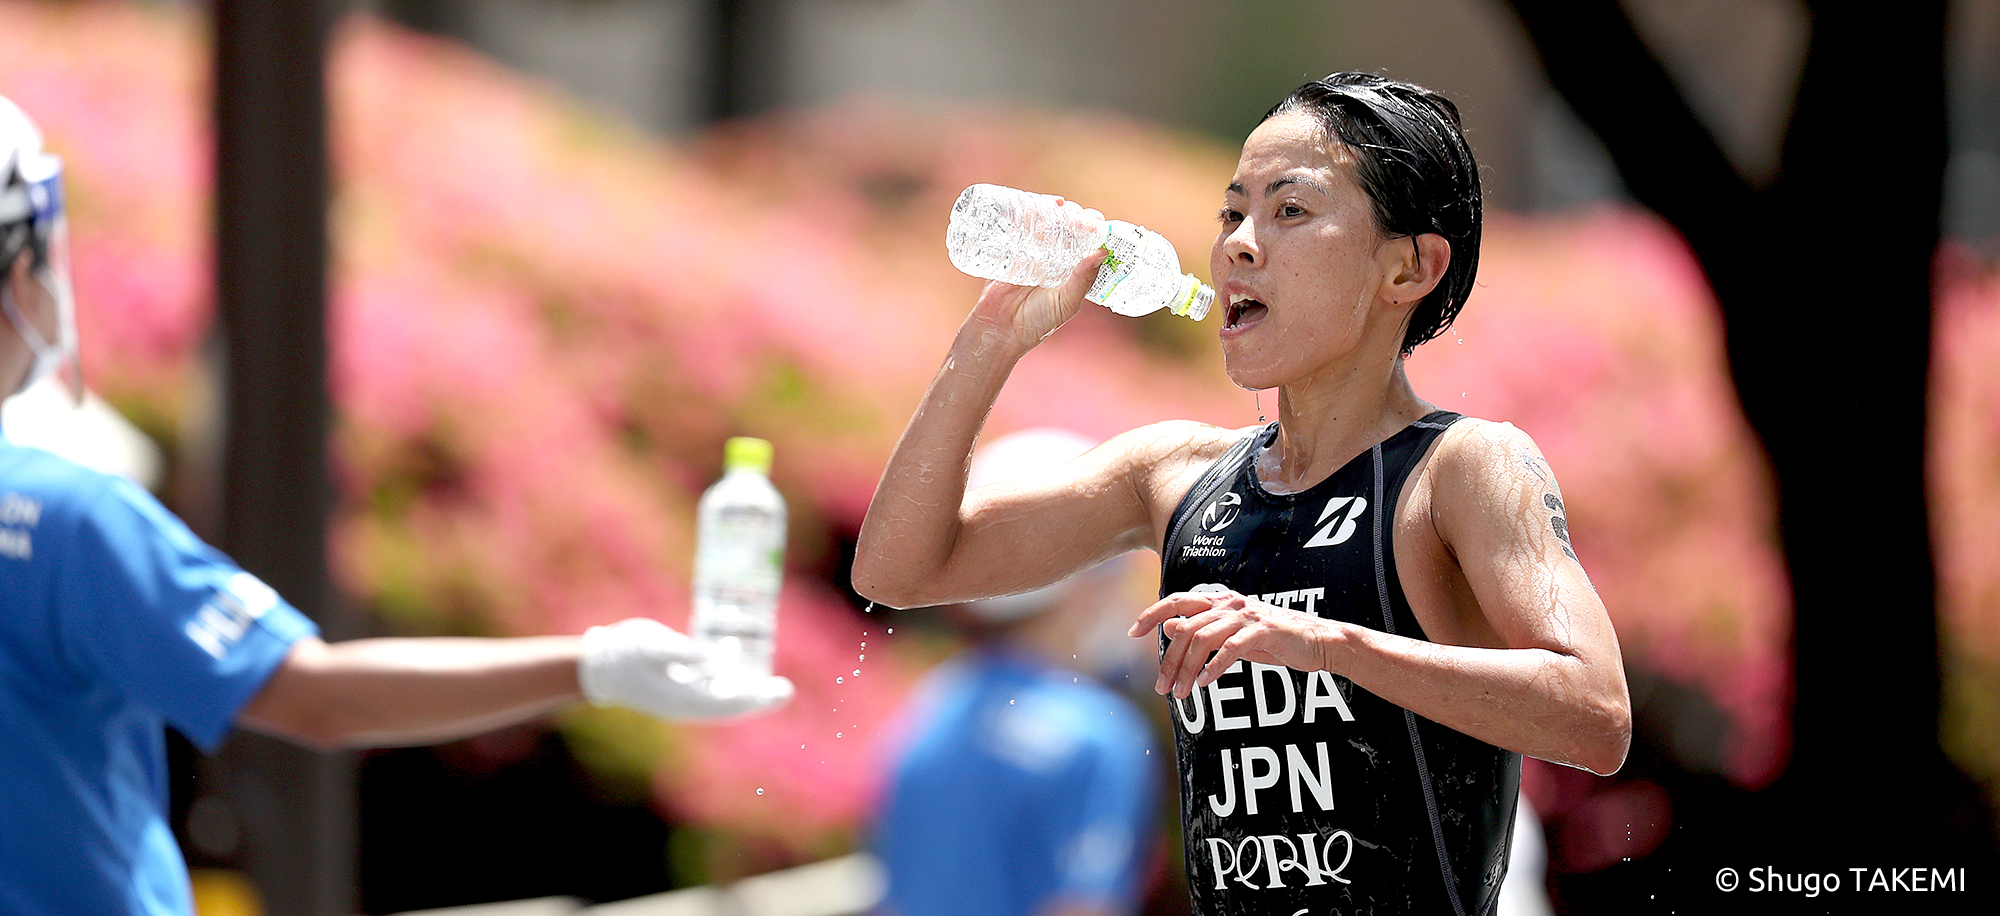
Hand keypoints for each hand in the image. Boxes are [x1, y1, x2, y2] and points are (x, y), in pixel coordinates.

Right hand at [579, 618, 793, 720]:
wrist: (597, 665)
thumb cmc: (623, 652)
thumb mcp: (654, 646)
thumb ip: (686, 652)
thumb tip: (716, 657)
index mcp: (682, 699)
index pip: (729, 702)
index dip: (756, 697)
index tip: (780, 691)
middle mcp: (686, 703)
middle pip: (730, 704)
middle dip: (758, 697)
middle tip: (785, 690)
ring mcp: (680, 697)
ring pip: (722, 696)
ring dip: (745, 687)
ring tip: (770, 681)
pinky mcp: (677, 688)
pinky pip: (709, 687)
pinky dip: (726, 676)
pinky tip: (736, 655)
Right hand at [971, 209, 1108, 352]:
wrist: (999, 330)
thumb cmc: (1037, 322)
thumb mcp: (1066, 303)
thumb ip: (1083, 280)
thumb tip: (1102, 253)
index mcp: (1072, 268)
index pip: (1088, 240)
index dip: (1093, 227)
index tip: (1095, 221)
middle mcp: (1054, 257)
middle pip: (1067, 225)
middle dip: (1073, 214)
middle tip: (1073, 213)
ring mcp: (1031, 252)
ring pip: (1044, 222)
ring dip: (1051, 208)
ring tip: (1055, 205)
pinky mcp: (1009, 250)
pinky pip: (1018, 227)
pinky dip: (1024, 212)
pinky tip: (1032, 205)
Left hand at [1128, 586, 1333, 697]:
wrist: (1318, 641)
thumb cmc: (1273, 639)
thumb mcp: (1232, 634)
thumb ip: (1202, 629)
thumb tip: (1169, 626)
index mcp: (1220, 602)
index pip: (1177, 600)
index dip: (1152, 614)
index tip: (1132, 633)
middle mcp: (1230, 604)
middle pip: (1186, 628)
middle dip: (1169, 660)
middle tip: (1162, 688)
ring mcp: (1246, 616)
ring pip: (1203, 639)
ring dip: (1186, 669)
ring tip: (1180, 693)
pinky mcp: (1263, 632)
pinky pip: (1230, 649)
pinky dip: (1214, 668)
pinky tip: (1204, 683)